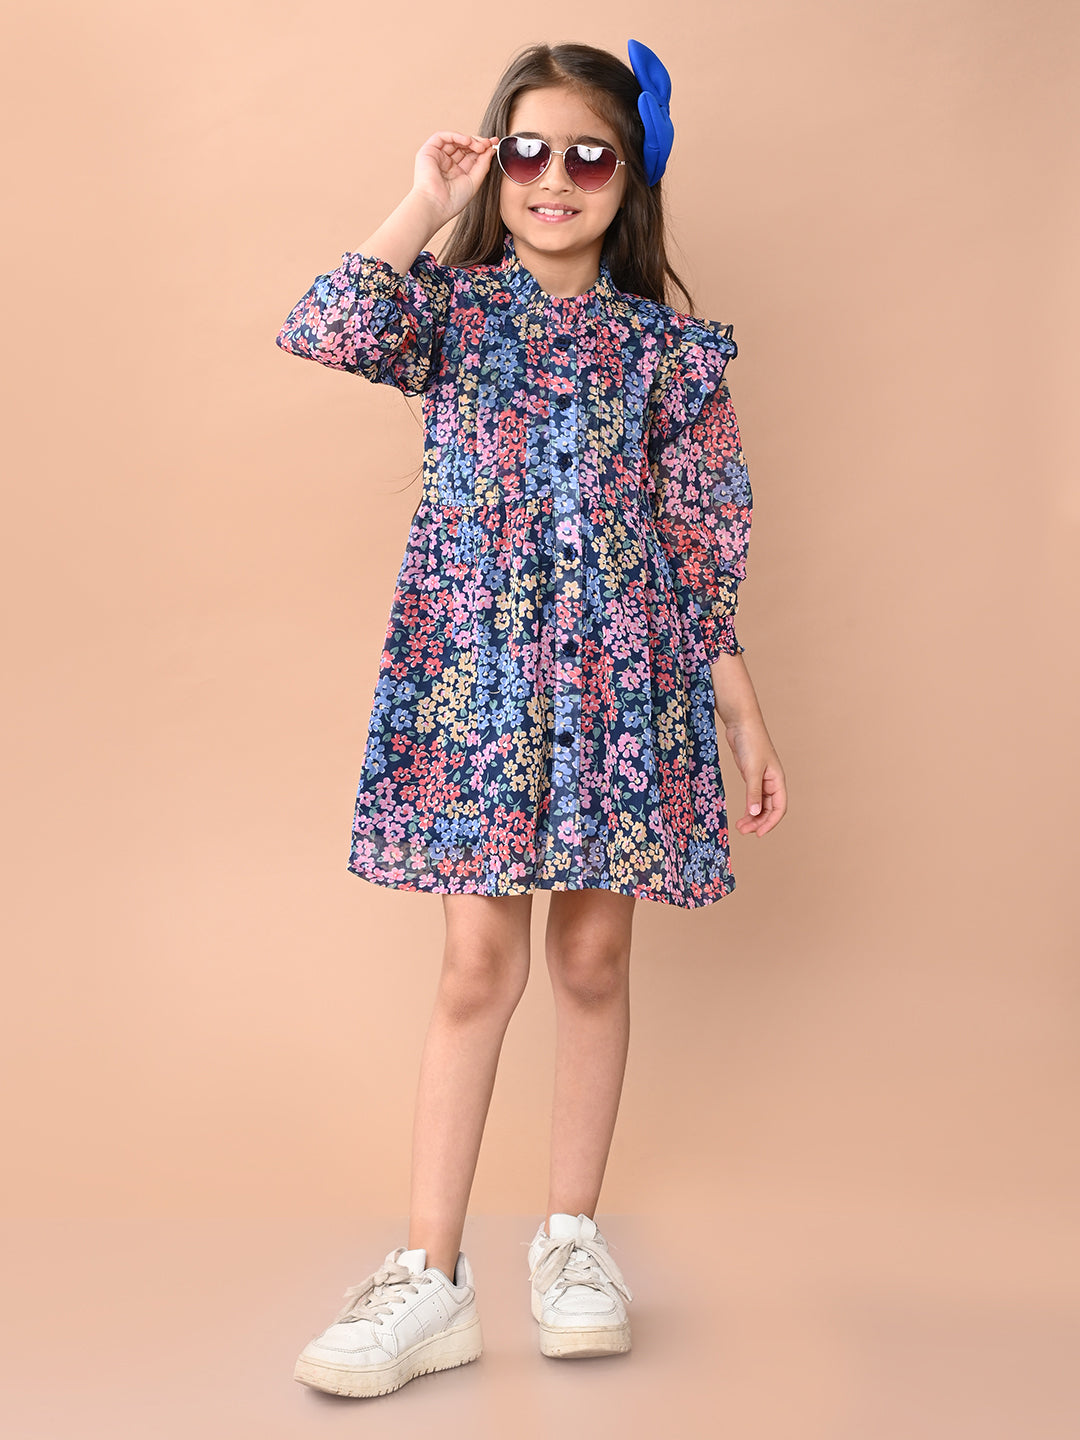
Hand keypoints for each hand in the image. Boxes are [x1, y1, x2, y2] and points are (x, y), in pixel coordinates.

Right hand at [410, 131, 499, 227]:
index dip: (483, 149)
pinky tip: (467, 141)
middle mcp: (447, 164)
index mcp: (457, 172)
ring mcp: (438, 156)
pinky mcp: (428, 151)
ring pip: (455, 140)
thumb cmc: (453, 201)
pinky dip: (456, 136)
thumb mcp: (474, 181)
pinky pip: (443, 137)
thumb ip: (483, 164)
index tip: (494, 145)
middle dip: (478, 143)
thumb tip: (491, 149)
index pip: (471, 155)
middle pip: (464, 146)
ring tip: (480, 146)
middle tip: (489, 144)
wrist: (436, 205)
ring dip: (470, 140)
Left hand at [723, 720, 787, 836]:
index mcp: (777, 780)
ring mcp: (761, 779)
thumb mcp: (752, 770)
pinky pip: (752, 796)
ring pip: (760, 804)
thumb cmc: (751, 742)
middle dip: (758, 821)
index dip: (771, 822)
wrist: (741, 723)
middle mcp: (772, 781)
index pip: (779, 807)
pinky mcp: (750, 775)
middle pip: (769, 809)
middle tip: (743, 831)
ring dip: (752, 816)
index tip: (758, 833)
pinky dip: (747, 806)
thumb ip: (753, 792)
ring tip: (739, 827)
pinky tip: (741, 814)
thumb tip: (754, 813)